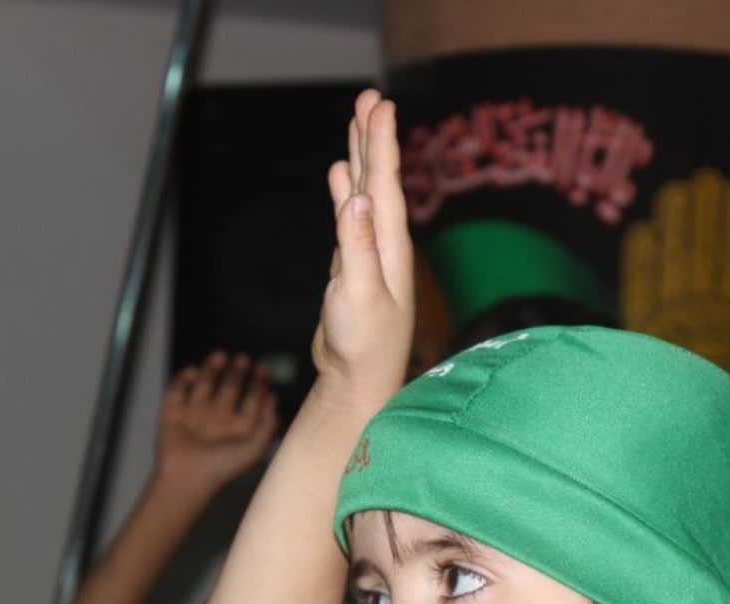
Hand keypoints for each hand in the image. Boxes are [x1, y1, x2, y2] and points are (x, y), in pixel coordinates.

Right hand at [154, 351, 278, 494]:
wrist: (186, 478)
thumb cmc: (222, 467)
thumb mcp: (254, 449)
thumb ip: (268, 425)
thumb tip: (274, 399)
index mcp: (238, 426)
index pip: (252, 398)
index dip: (258, 383)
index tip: (263, 368)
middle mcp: (218, 417)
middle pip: (230, 386)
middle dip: (237, 372)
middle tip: (243, 359)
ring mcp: (195, 413)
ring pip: (205, 382)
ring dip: (212, 368)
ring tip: (220, 355)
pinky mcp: (173, 412)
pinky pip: (177, 389)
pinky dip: (183, 378)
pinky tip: (193, 373)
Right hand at [311, 88, 415, 406]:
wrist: (357, 381)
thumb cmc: (362, 346)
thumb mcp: (358, 294)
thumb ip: (357, 247)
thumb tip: (355, 198)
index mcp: (390, 247)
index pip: (386, 184)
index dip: (381, 143)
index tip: (380, 105)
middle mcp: (384, 244)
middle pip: (378, 180)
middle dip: (373, 138)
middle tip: (370, 97)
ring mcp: (368, 253)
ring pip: (363, 193)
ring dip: (359, 159)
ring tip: (357, 124)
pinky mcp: (352, 266)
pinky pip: (349, 215)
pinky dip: (344, 192)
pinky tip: (339, 176)